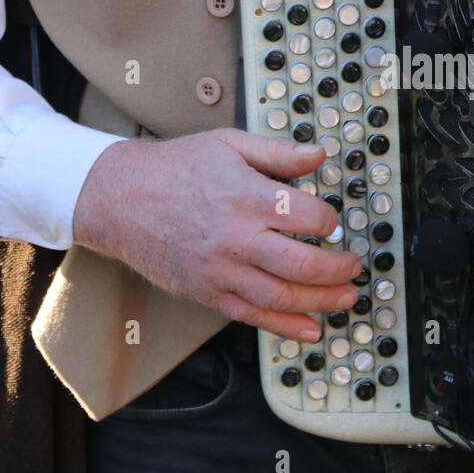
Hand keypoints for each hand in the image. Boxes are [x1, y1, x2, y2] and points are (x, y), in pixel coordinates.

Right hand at [73, 128, 360, 341]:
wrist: (120, 198)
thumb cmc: (175, 168)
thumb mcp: (229, 145)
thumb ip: (278, 152)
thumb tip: (319, 155)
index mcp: (246, 196)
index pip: (308, 216)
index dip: (330, 220)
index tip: (332, 222)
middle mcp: (237, 237)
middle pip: (302, 263)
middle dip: (337, 269)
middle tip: (353, 266)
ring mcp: (221, 269)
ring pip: (282, 295)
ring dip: (321, 301)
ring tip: (345, 297)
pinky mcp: (207, 292)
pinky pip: (253, 316)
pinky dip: (285, 326)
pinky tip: (310, 328)